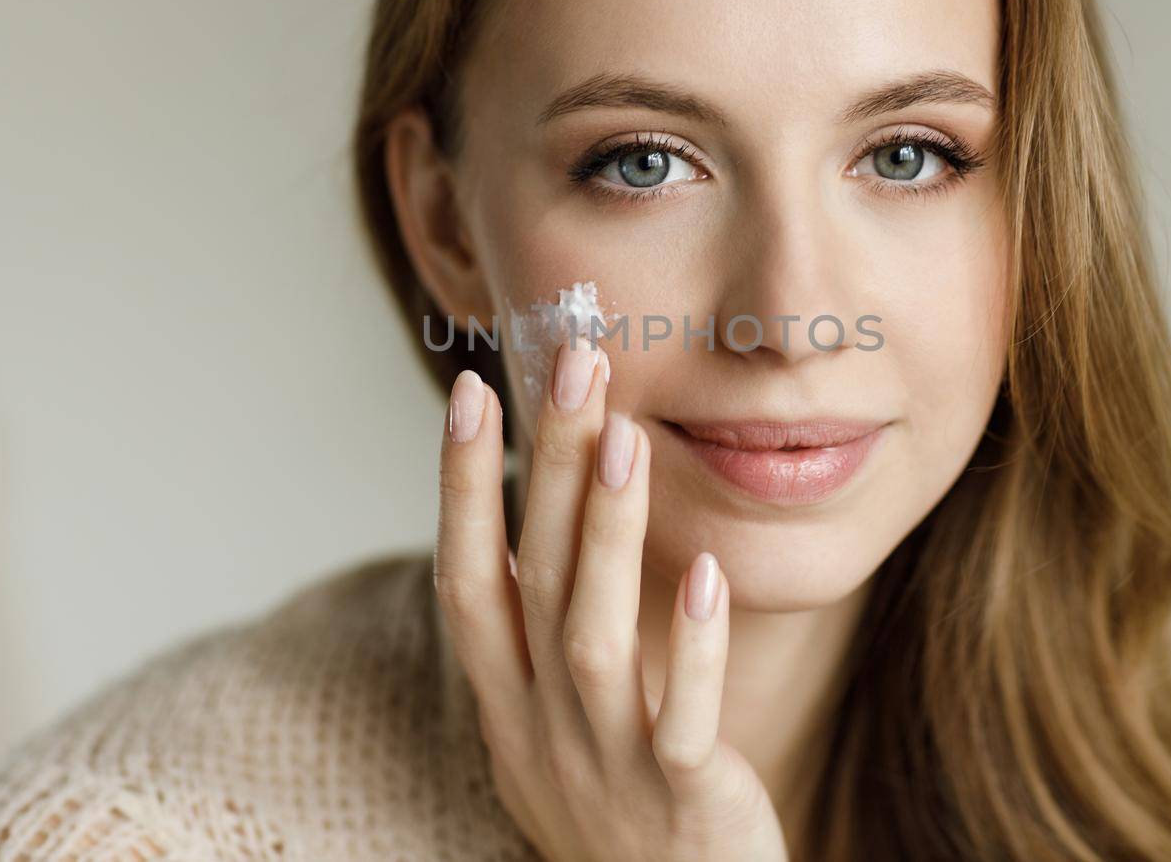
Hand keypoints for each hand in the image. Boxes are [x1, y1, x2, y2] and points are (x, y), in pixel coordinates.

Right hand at [433, 337, 790, 861]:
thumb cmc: (611, 806)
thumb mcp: (549, 722)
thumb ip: (542, 632)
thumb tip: (543, 513)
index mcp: (505, 700)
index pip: (466, 575)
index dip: (460, 485)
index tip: (472, 390)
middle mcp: (540, 726)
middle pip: (534, 578)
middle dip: (548, 466)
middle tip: (575, 363)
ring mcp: (606, 763)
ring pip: (592, 636)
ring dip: (607, 534)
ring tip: (626, 437)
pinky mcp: (681, 798)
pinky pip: (681, 719)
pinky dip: (692, 648)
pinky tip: (709, 573)